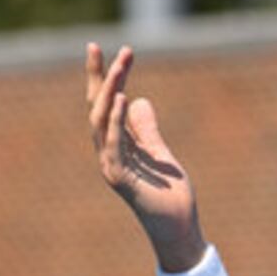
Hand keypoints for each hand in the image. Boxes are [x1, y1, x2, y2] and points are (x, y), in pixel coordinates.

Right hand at [86, 44, 206, 270]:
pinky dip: (117, 120)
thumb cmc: (170, 196)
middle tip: (97, 46)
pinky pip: (114, 144)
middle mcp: (107, 153)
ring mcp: (111, 166)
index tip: (98, 47)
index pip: (103, 105)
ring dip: (109, 91)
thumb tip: (140, 100)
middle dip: (97, 76)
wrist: (180, 229)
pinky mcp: (122, 178)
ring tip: (118, 66)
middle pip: (96, 107)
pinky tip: (123, 97)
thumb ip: (147, 129)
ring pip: (101, 121)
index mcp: (115, 145)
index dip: (99, 77)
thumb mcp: (160, 153)